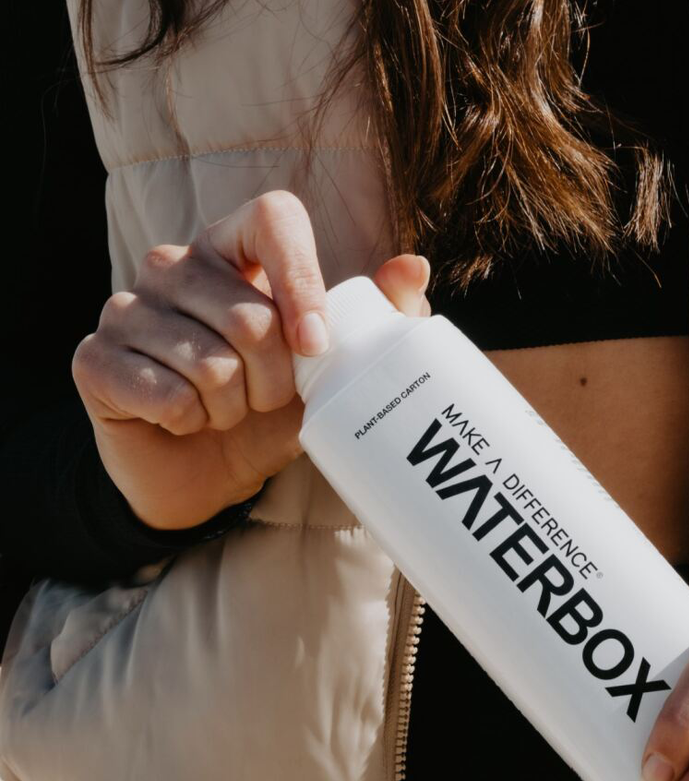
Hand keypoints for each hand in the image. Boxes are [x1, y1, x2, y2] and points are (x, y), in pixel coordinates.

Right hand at [71, 188, 432, 531]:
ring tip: (222, 410)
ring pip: (211, 365)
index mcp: (233, 250)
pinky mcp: (96, 358)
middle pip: (251, 318)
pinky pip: (167, 395)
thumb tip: (412, 267)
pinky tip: (183, 421)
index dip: (302, 280)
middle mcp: (174, 265)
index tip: (315, 345)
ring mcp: (126, 307)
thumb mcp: (331, 371)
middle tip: (260, 398)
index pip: (273, 217)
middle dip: (274, 383)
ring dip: (232, 409)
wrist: (205, 475)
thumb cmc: (268, 411)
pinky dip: (191, 424)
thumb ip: (374, 320)